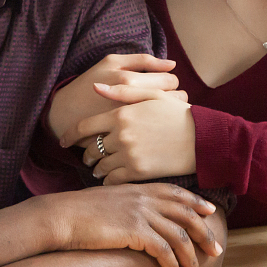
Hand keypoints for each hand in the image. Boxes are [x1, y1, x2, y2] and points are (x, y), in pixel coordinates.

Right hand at [43, 183, 220, 266]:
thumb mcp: (107, 199)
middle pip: (186, 214)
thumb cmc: (78, 211)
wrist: (60, 215)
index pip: (176, 193)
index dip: (196, 201)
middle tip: (216, 249)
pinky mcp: (134, 231)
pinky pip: (163, 250)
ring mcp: (140, 213)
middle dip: (204, 233)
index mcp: (138, 188)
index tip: (210, 211)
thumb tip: (135, 214)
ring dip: (191, 258)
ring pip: (179, 236)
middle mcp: (144, 198)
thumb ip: (126, 202)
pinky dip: (172, 264)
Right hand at [47, 54, 179, 140]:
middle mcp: (132, 103)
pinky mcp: (129, 140)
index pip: (170, 80)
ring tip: (161, 112)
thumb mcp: (112, 63)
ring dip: (170, 114)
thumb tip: (173, 64)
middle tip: (164, 100)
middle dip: (174, 98)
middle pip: (174, 99)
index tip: (164, 85)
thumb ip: (143, 61)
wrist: (66, 113)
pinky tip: (154, 124)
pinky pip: (159, 133)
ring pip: (170, 117)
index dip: (171, 82)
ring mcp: (131, 124)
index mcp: (130, 81)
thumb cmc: (91, 84)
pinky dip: (161, 128)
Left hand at [65, 83, 196, 183]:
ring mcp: (129, 154)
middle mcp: (121, 135)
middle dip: (86, 153)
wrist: (202, 139)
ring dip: (96, 168)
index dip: (70, 135)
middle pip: (90, 148)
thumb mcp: (151, 96)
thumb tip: (93, 86)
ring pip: (100, 166)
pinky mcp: (138, 172)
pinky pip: (112, 179)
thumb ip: (121, 91)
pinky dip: (108, 180)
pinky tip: (110, 178)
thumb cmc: (177, 115)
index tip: (64, 141)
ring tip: (98, 169)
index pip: (84, 127)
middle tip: (87, 157)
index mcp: (121, 114)